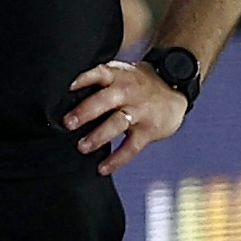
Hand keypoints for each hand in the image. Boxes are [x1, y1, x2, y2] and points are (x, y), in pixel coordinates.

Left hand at [66, 59, 187, 175]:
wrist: (175, 86)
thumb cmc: (139, 82)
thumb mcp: (122, 72)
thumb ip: (100, 81)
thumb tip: (64, 95)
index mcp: (118, 75)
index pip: (99, 74)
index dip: (83, 79)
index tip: (67, 88)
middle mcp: (128, 91)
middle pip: (105, 100)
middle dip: (86, 112)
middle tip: (69, 123)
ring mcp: (140, 111)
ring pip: (117, 123)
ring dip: (98, 136)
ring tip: (82, 147)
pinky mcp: (149, 129)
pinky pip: (131, 147)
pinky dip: (116, 159)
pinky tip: (102, 168)